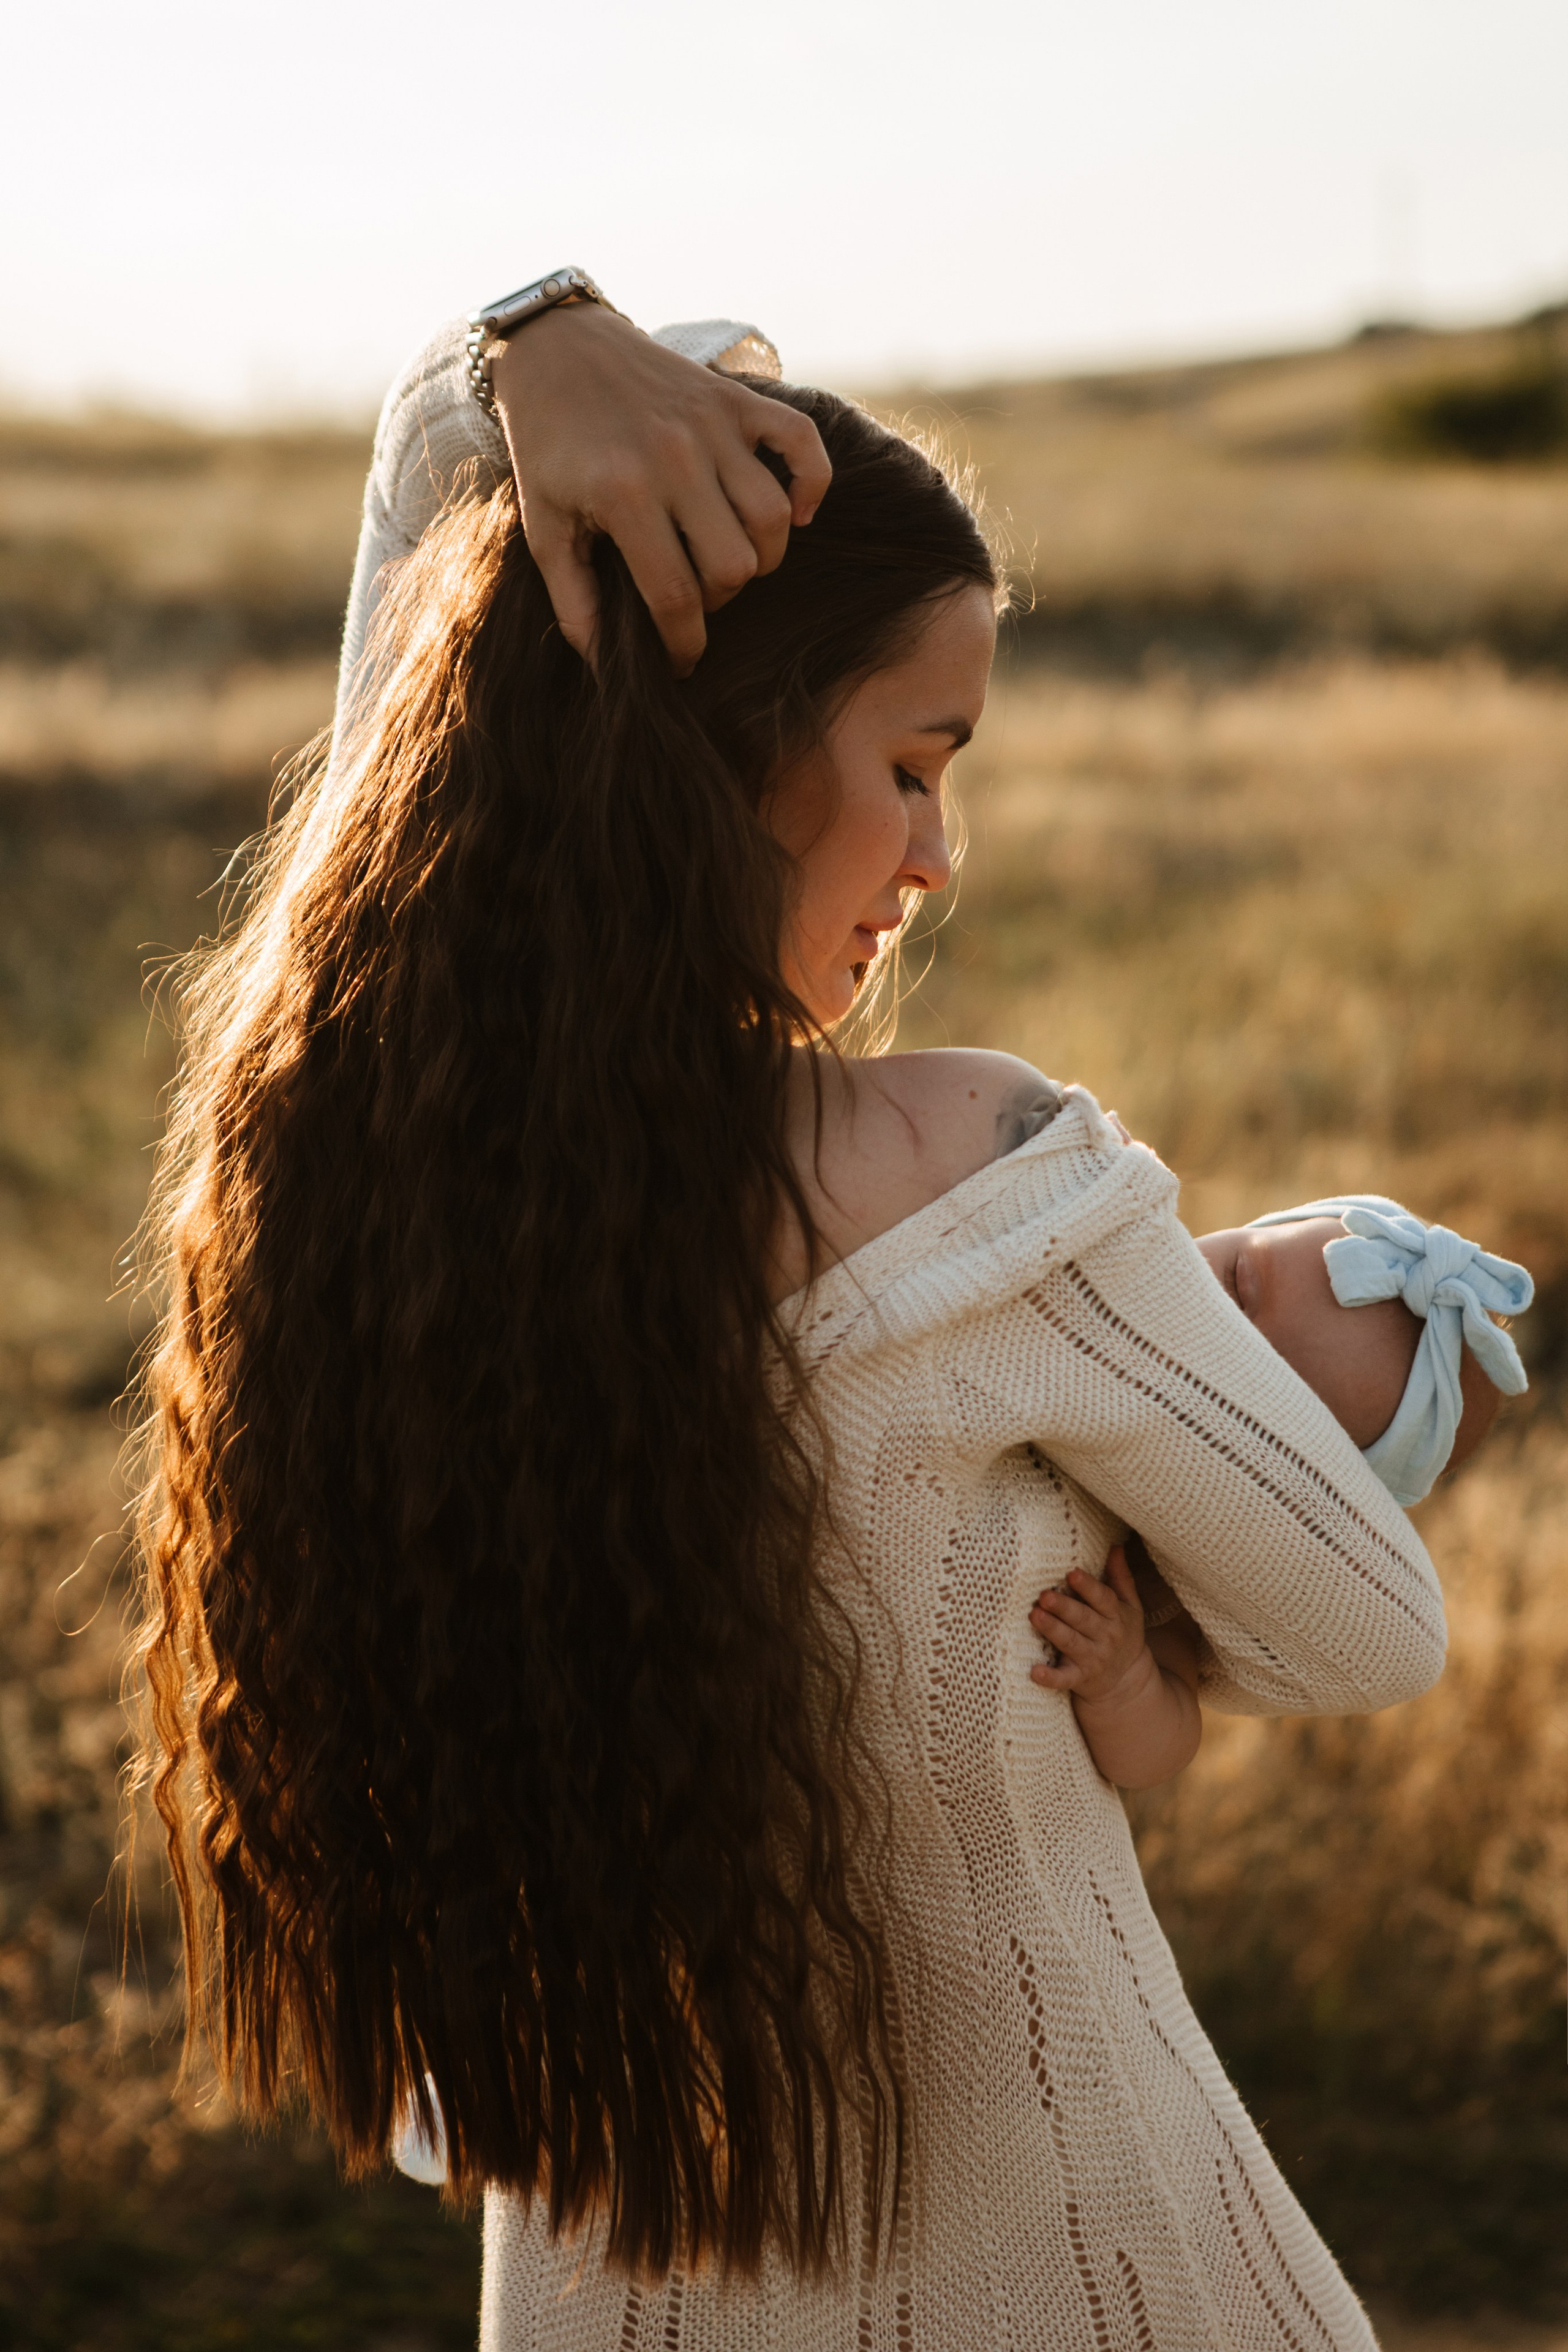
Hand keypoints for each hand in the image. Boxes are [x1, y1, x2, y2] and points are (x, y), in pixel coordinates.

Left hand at [490, 304, 832, 673]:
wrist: (556, 349)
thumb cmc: (548, 446)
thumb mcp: (544, 526)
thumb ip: (573, 601)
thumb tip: (601, 667)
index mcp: (624, 494)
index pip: (676, 596)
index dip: (684, 644)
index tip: (681, 661)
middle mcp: (676, 457)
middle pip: (734, 565)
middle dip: (718, 598)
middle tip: (693, 591)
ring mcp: (712, 425)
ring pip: (773, 519)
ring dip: (760, 555)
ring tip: (728, 557)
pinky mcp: (736, 399)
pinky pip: (804, 444)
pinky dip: (814, 484)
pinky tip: (797, 514)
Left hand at [1028, 1545, 1152, 1705]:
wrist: (1128, 1681)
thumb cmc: (1122, 1632)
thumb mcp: (1129, 1605)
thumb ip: (1120, 1577)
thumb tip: (1115, 1546)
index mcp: (1116, 1615)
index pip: (1103, 1599)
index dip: (1088, 1587)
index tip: (1071, 1573)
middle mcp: (1106, 1637)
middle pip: (1083, 1620)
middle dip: (1064, 1607)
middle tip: (1044, 1595)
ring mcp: (1092, 1659)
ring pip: (1070, 1643)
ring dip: (1053, 1630)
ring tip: (1034, 1615)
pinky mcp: (1079, 1678)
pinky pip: (1064, 1679)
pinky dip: (1050, 1677)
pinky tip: (1034, 1672)